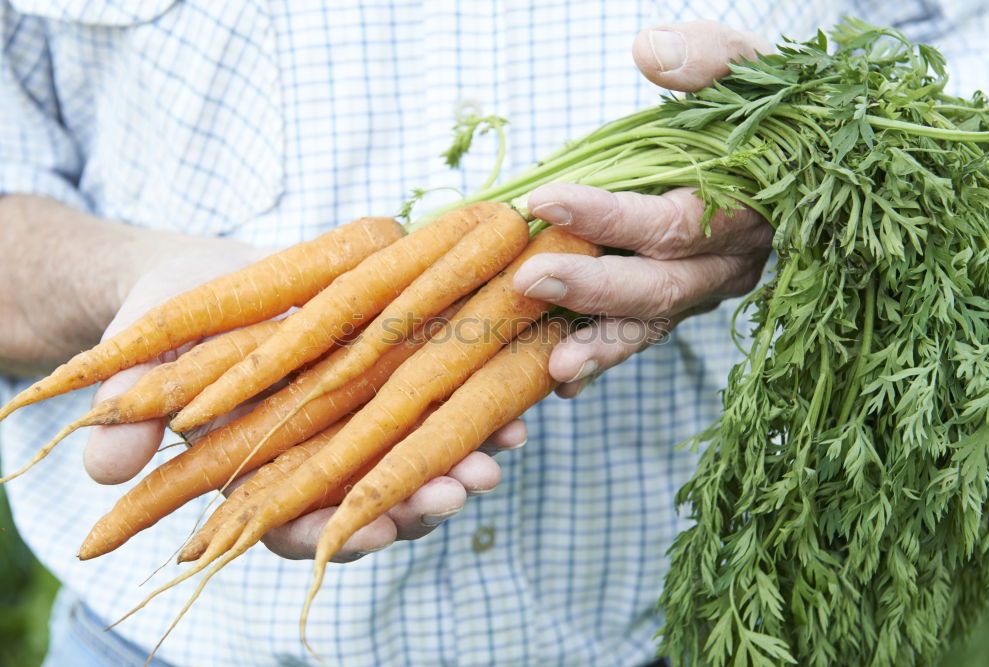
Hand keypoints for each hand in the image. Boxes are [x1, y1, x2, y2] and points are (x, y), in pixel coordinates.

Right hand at [82, 236, 524, 561]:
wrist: (207, 275)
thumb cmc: (165, 319)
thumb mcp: (140, 358)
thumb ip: (125, 414)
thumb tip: (104, 466)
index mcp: (261, 470)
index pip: (299, 524)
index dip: (337, 533)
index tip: (375, 528)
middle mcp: (320, 453)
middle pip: (375, 498)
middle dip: (420, 500)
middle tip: (461, 487)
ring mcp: (360, 418)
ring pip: (415, 458)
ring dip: (461, 461)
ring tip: (499, 451)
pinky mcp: (392, 375)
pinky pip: (437, 403)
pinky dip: (475, 409)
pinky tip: (514, 405)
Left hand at [512, 20, 773, 396]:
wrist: (800, 150)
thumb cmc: (764, 107)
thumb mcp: (750, 69)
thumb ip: (709, 60)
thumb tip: (648, 51)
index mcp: (749, 203)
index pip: (675, 220)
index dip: (610, 215)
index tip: (544, 200)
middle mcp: (732, 260)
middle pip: (664, 286)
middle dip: (596, 288)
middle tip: (529, 280)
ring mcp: (709, 288)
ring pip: (655, 325)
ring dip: (603, 346)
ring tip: (552, 367)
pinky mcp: (685, 302)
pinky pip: (645, 336)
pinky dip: (606, 356)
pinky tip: (562, 378)